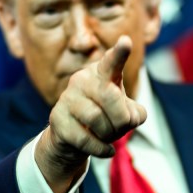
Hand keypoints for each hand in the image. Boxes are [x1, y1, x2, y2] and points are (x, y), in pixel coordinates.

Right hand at [35, 35, 147, 192]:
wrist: (72, 139)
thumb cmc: (105, 119)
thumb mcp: (126, 114)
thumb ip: (135, 113)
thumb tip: (130, 116)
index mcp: (102, 73)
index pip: (111, 63)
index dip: (119, 54)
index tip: (126, 41)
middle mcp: (82, 80)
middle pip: (112, 97)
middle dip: (122, 119)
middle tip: (121, 127)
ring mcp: (67, 99)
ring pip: (98, 120)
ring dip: (110, 135)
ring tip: (107, 136)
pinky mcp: (57, 120)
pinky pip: (86, 139)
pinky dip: (101, 149)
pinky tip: (106, 150)